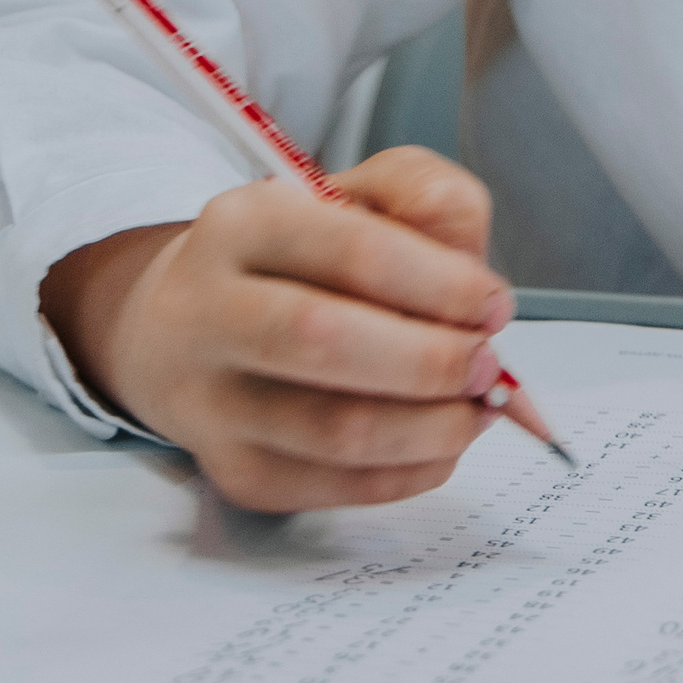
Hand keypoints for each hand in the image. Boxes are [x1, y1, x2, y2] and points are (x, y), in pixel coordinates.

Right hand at [40, 147, 512, 511]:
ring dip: (433, 427)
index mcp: (245, 224)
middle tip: (485, 364)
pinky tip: (439, 442)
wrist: (189, 326)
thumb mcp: (364, 193)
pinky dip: (411, 472)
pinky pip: (338, 488)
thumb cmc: (301, 258)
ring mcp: (212, 402)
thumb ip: (432, 201)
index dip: (443, 285)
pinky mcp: (235, 472)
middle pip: (325, 341)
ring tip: (474, 408)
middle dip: (432, 360)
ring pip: (336, 431)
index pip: (355, 251)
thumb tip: (479, 287)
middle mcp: (209, 311)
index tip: (492, 304)